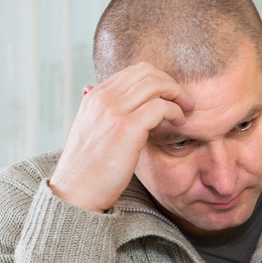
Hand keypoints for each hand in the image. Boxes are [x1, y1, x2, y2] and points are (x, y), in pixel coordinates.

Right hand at [50, 62, 194, 211]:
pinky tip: (180, 123)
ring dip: (177, 95)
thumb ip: (98, 110)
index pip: (134, 71)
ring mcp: (114, 111)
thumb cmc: (89, 166)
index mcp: (95, 96)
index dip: (159, 80)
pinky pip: (161, 106)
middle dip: (171, 83)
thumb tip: (90, 89)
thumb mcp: (89, 129)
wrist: (76, 191)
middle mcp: (103, 98)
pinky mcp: (127, 128)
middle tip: (184, 100)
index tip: (171, 96)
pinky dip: (176, 112)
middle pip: (147, 71)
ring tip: (185, 111)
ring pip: (156, 84)